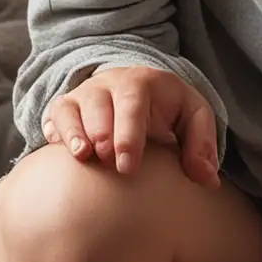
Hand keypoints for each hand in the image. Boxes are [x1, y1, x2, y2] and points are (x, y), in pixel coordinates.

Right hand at [44, 65, 219, 187]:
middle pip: (99, 104)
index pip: (133, 103)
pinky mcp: (65, 107)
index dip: (129, 134)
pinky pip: (53, 116)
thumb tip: (208, 179)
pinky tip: (59, 153)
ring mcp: (84, 94)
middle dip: (102, 133)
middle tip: (108, 162)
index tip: (129, 167)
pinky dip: (55, 132)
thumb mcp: (193, 118)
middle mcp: (109, 83)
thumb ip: (202, 145)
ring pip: (71, 108)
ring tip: (83, 157)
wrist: (137, 89)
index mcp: (143, 82)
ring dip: (75, 133)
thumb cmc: (168, 110)